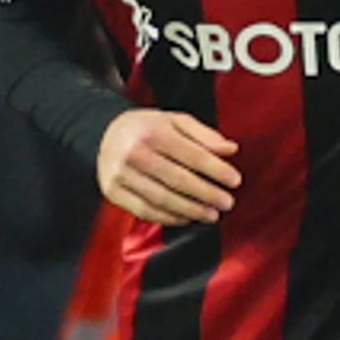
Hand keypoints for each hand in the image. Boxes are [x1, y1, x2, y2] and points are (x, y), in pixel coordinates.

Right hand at [95, 108, 240, 226]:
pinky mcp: (113, 191)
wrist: (104, 134)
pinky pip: (144, 210)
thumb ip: (203, 134)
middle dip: (207, 194)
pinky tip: (186, 218)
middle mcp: (134, 153)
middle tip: (227, 203)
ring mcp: (121, 175)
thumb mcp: (175, 121)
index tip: (235, 181)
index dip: (216, 170)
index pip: (191, 155)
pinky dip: (168, 218)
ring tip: (211, 215)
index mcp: (153, 132)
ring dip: (191, 210)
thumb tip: (231, 149)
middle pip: (178, 180)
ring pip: (162, 198)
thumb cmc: (147, 128)